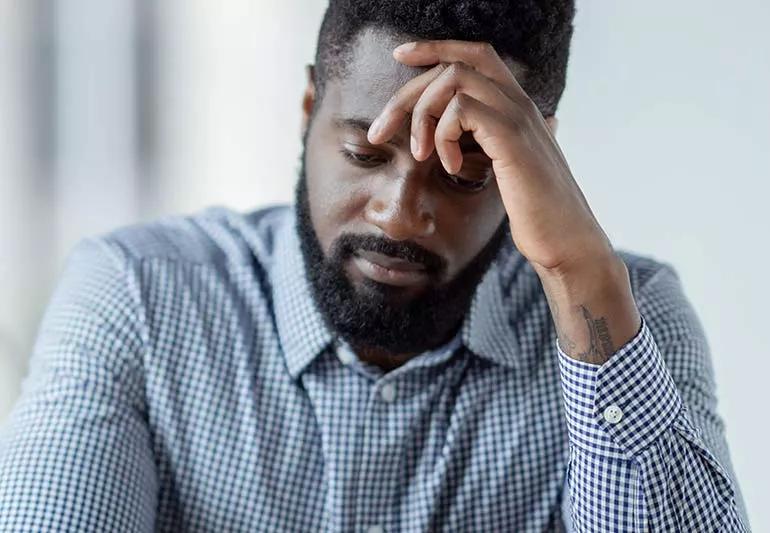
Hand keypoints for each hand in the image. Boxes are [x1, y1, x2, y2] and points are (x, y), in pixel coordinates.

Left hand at [367, 39, 640, 362]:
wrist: (566, 241)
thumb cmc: (536, 212)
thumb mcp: (508, 168)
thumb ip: (492, 143)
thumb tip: (477, 137)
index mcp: (516, 106)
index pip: (474, 54)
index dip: (435, 48)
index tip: (400, 56)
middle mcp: (519, 102)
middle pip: (454, 64)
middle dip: (407, 93)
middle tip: (379, 132)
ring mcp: (518, 116)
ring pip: (453, 80)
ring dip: (422, 115)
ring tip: (420, 155)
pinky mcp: (511, 137)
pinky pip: (461, 110)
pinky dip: (443, 136)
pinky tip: (451, 168)